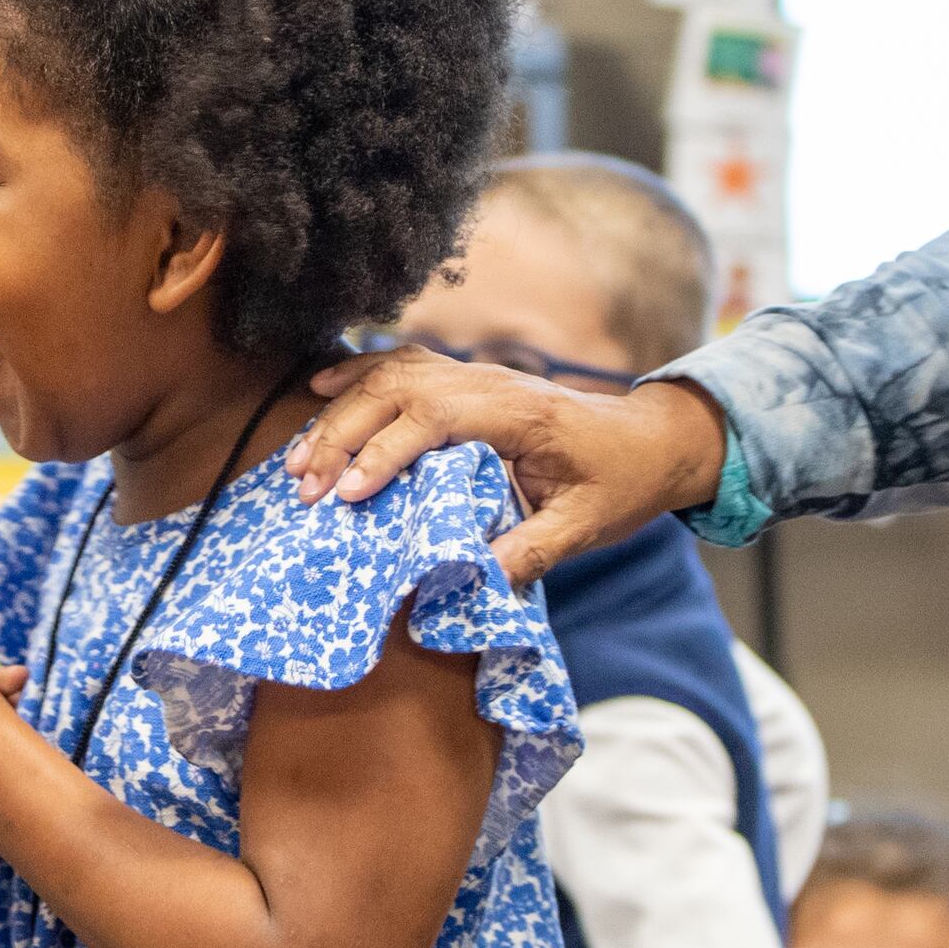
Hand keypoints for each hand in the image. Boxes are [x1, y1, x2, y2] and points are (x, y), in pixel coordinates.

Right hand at [289, 350, 731, 582]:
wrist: (651, 440)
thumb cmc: (620, 483)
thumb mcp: (585, 528)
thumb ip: (530, 552)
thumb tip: (469, 584)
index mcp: (519, 414)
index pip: (433, 418)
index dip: (385, 453)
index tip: (349, 496)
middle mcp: (490, 383)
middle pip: (397, 391)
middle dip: (342, 437)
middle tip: (305, 490)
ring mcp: (476, 375)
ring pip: (391, 374)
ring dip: (339, 413)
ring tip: (297, 460)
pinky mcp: (467, 379)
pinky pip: (403, 363)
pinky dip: (357, 373)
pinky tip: (320, 389)